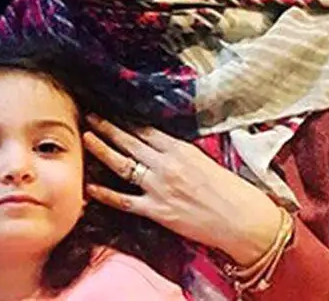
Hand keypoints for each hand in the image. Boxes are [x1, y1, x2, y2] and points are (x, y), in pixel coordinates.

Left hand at [83, 115, 282, 265]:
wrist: (242, 220)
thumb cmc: (230, 191)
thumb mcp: (205, 161)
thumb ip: (180, 152)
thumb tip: (161, 144)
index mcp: (181, 149)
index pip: (146, 128)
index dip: (125, 118)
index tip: (111, 108)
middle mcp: (167, 165)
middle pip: (130, 141)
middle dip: (107, 126)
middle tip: (90, 115)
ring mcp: (160, 187)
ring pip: (123, 164)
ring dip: (102, 150)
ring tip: (86, 138)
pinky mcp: (157, 210)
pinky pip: (125, 200)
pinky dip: (105, 194)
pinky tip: (90, 187)